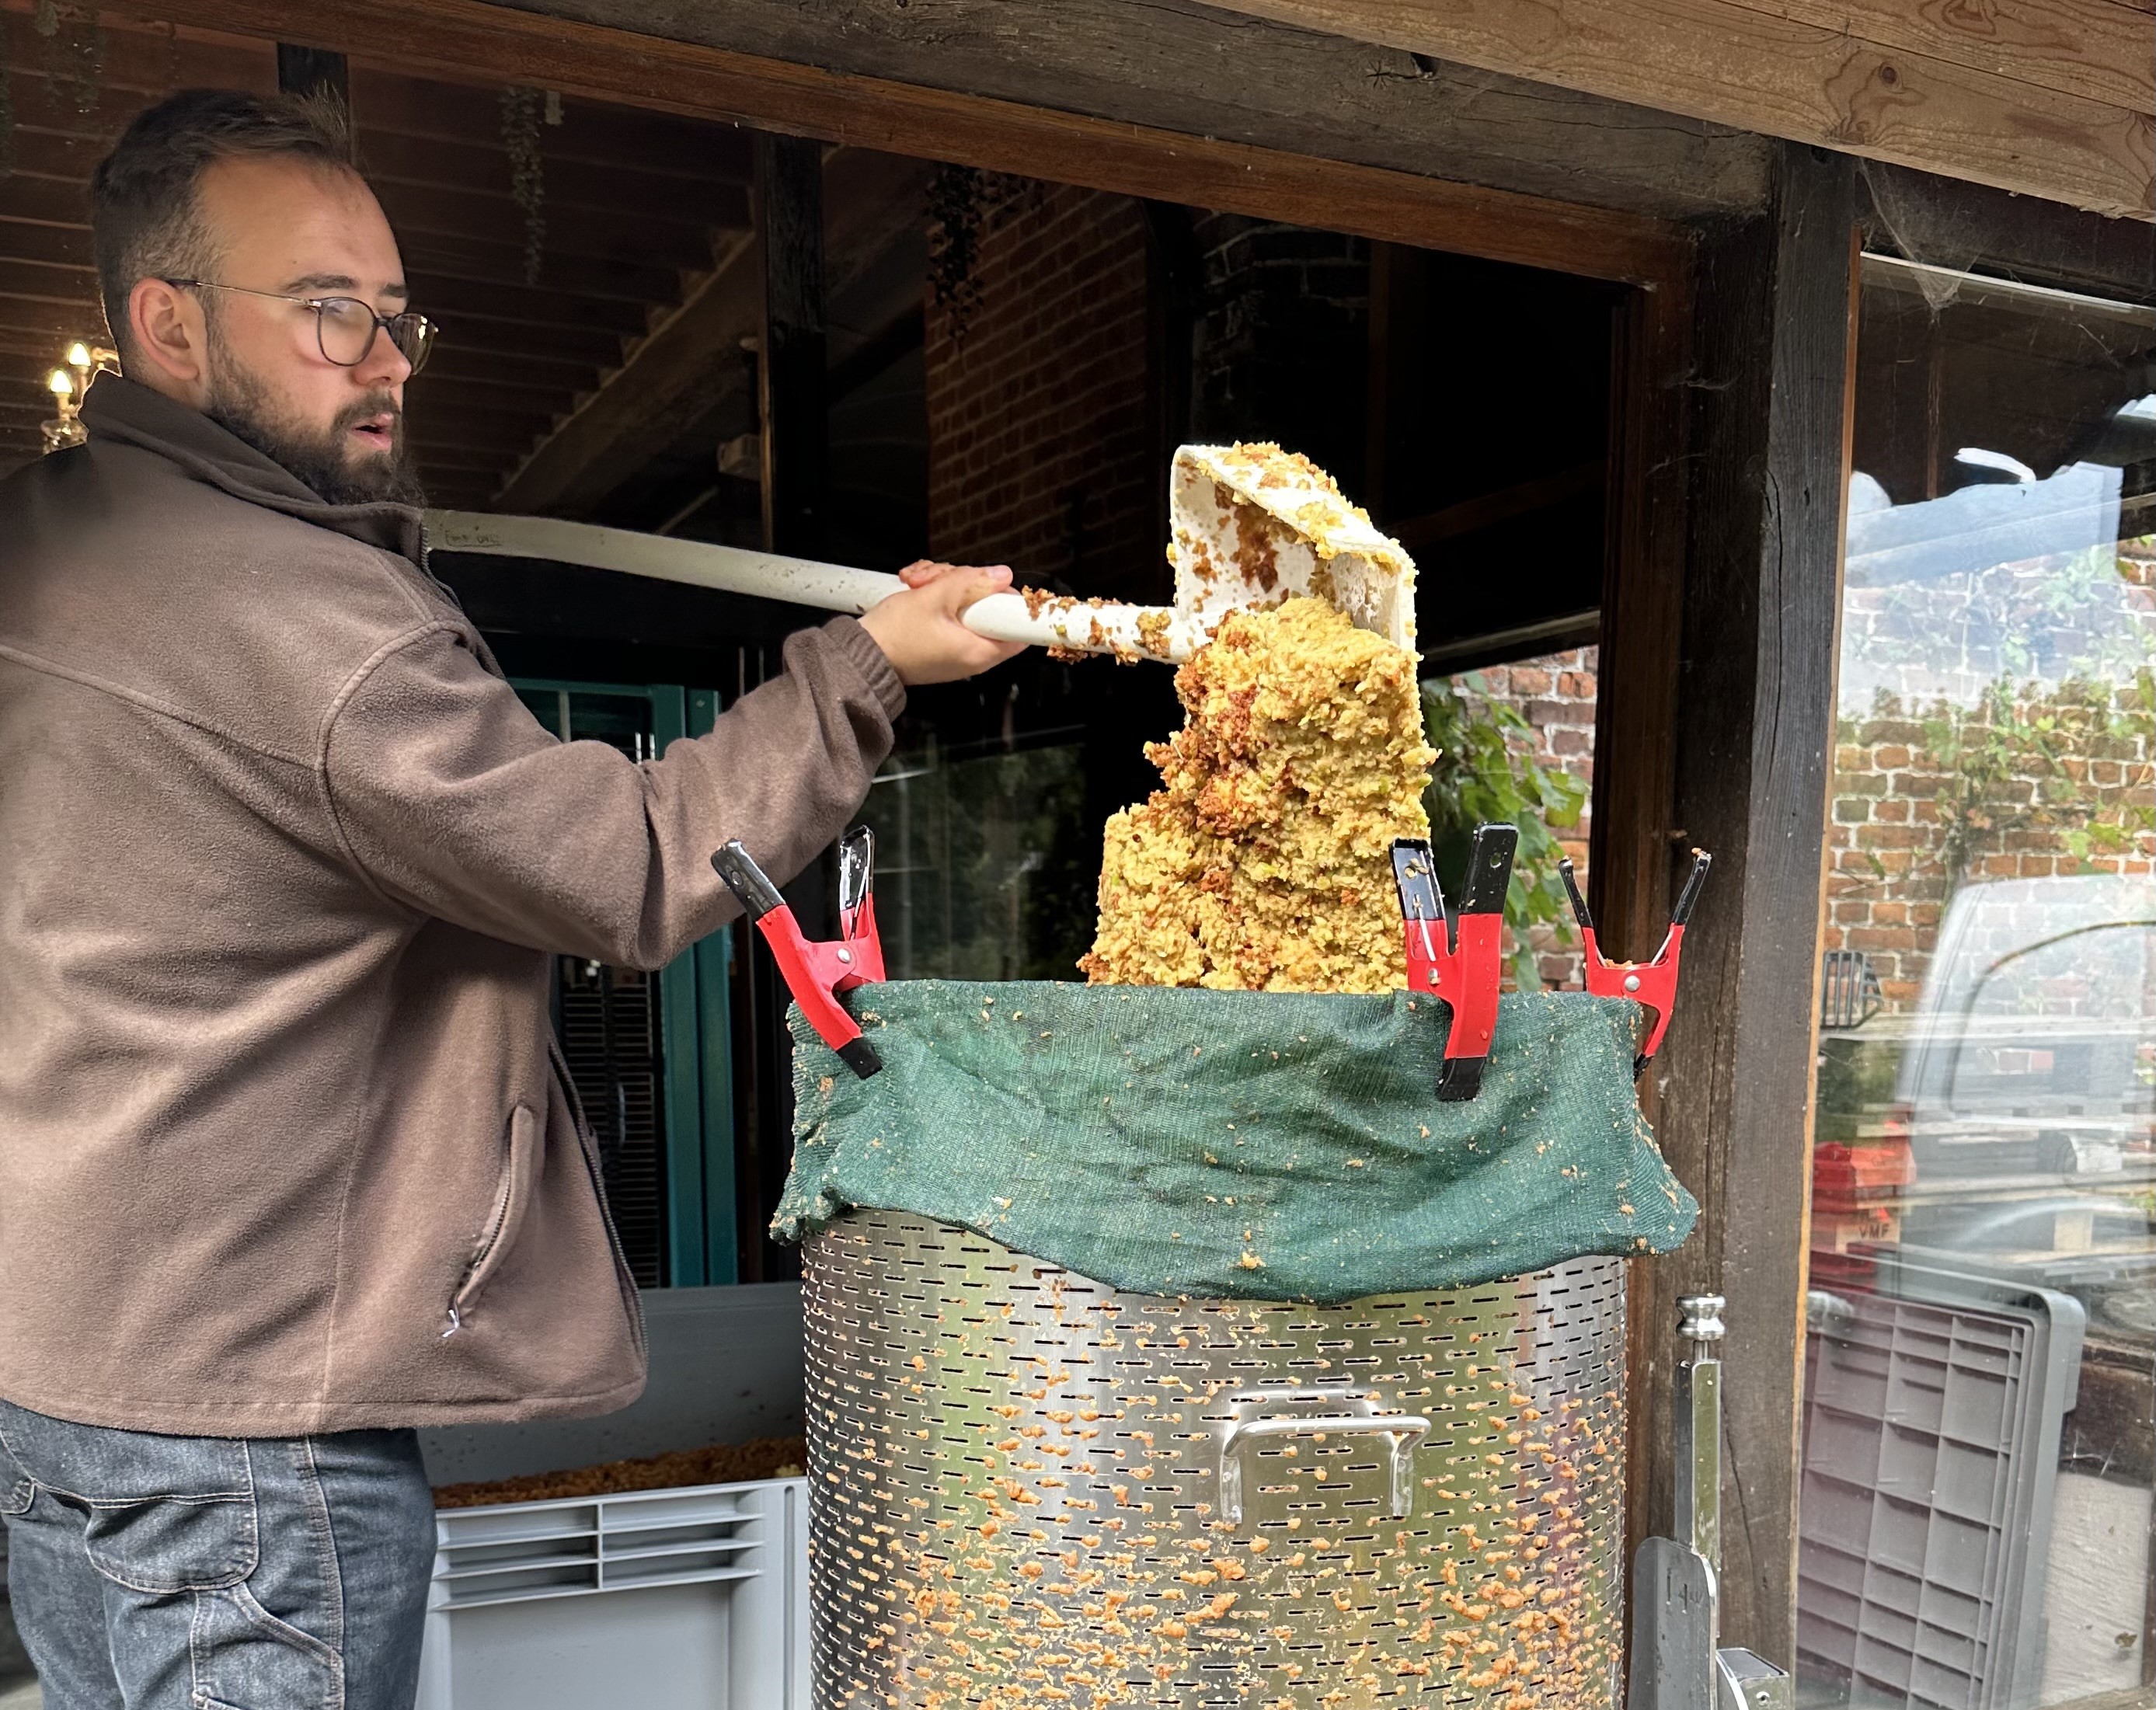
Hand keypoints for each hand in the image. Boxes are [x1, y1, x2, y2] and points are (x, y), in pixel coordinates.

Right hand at [858, 560, 1026, 685]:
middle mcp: (972, 655)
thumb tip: (1001, 575)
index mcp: (978, 651)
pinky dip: (936, 598)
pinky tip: (916, 589)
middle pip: (988, 608)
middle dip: (965, 584)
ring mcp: (957, 650)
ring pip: (967, 605)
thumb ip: (971, 582)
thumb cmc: (892, 636)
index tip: (1005, 588)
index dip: (1012, 603)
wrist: (861, 654)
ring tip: (918, 583)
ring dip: (944, 586)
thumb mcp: (933, 597)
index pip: (1019, 631)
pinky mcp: (943, 643)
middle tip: (939, 578)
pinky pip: (951, 614)